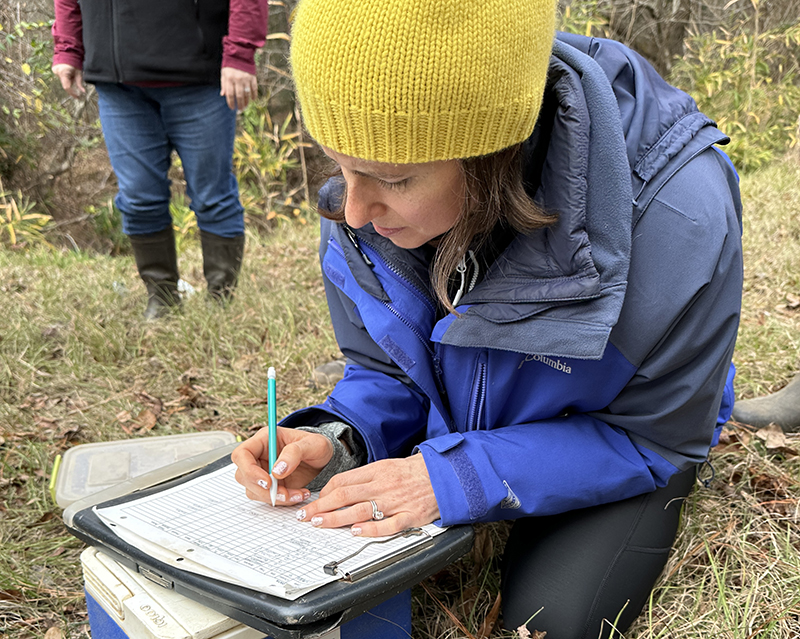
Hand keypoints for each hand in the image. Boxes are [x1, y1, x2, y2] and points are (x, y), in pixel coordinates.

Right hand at [52, 63, 84, 97]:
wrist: (67, 52)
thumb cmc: (75, 62)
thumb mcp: (79, 73)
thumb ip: (80, 83)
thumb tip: (83, 92)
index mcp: (64, 73)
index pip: (67, 87)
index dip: (72, 93)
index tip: (77, 97)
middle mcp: (57, 73)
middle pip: (65, 84)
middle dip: (71, 87)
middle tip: (77, 87)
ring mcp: (55, 71)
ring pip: (63, 81)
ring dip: (69, 82)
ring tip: (73, 76)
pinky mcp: (54, 70)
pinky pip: (61, 77)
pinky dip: (66, 78)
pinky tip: (69, 74)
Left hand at [220, 67, 256, 110]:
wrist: (239, 54)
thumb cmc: (230, 65)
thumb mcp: (224, 73)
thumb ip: (223, 84)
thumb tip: (223, 95)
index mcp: (229, 79)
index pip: (230, 94)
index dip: (231, 102)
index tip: (232, 108)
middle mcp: (238, 79)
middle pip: (239, 96)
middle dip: (240, 104)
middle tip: (240, 109)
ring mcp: (246, 79)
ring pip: (247, 94)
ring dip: (247, 101)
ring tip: (245, 106)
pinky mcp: (252, 77)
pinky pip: (254, 88)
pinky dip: (254, 95)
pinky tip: (253, 99)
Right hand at [232, 426, 333, 504]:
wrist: (324, 460)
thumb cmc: (317, 446)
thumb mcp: (313, 444)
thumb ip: (294, 453)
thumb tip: (277, 470)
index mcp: (265, 439)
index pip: (242, 454)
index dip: (249, 469)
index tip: (269, 481)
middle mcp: (259, 455)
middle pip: (243, 475)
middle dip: (263, 489)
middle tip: (285, 493)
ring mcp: (262, 472)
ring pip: (253, 490)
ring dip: (274, 497)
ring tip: (299, 494)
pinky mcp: (270, 485)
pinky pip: (266, 497)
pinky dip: (282, 500)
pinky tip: (299, 495)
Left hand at [294, 455, 440, 536]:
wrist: (444, 474)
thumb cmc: (414, 472)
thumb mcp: (387, 466)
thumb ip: (365, 477)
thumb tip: (340, 488)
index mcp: (377, 471)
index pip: (343, 481)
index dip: (324, 493)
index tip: (313, 502)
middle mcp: (383, 485)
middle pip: (345, 496)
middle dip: (321, 507)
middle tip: (305, 516)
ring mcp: (396, 501)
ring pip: (360, 510)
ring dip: (336, 518)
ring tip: (320, 523)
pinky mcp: (410, 516)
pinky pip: (388, 525)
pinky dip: (370, 529)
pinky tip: (356, 532)